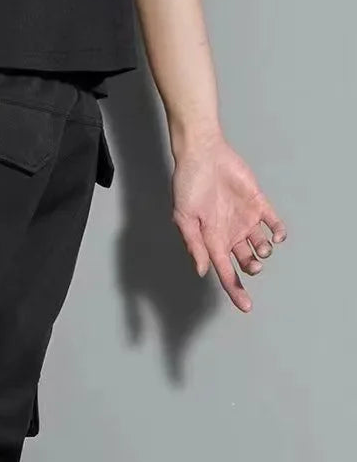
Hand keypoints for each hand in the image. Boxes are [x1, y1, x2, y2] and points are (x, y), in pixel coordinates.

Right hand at [172, 133, 286, 311]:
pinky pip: (272, 223)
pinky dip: (278, 232)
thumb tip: (202, 270)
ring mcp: (244, 219)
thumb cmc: (188, 185)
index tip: (247, 307)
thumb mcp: (184, 219)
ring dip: (265, 252)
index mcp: (212, 241)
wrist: (202, 155)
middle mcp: (230, 234)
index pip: (226, 273)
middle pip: (245, 262)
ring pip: (261, 246)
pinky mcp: (257, 203)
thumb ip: (194, 245)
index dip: (236, 291)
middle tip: (254, 265)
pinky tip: (277, 235)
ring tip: (263, 247)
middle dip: (252, 268)